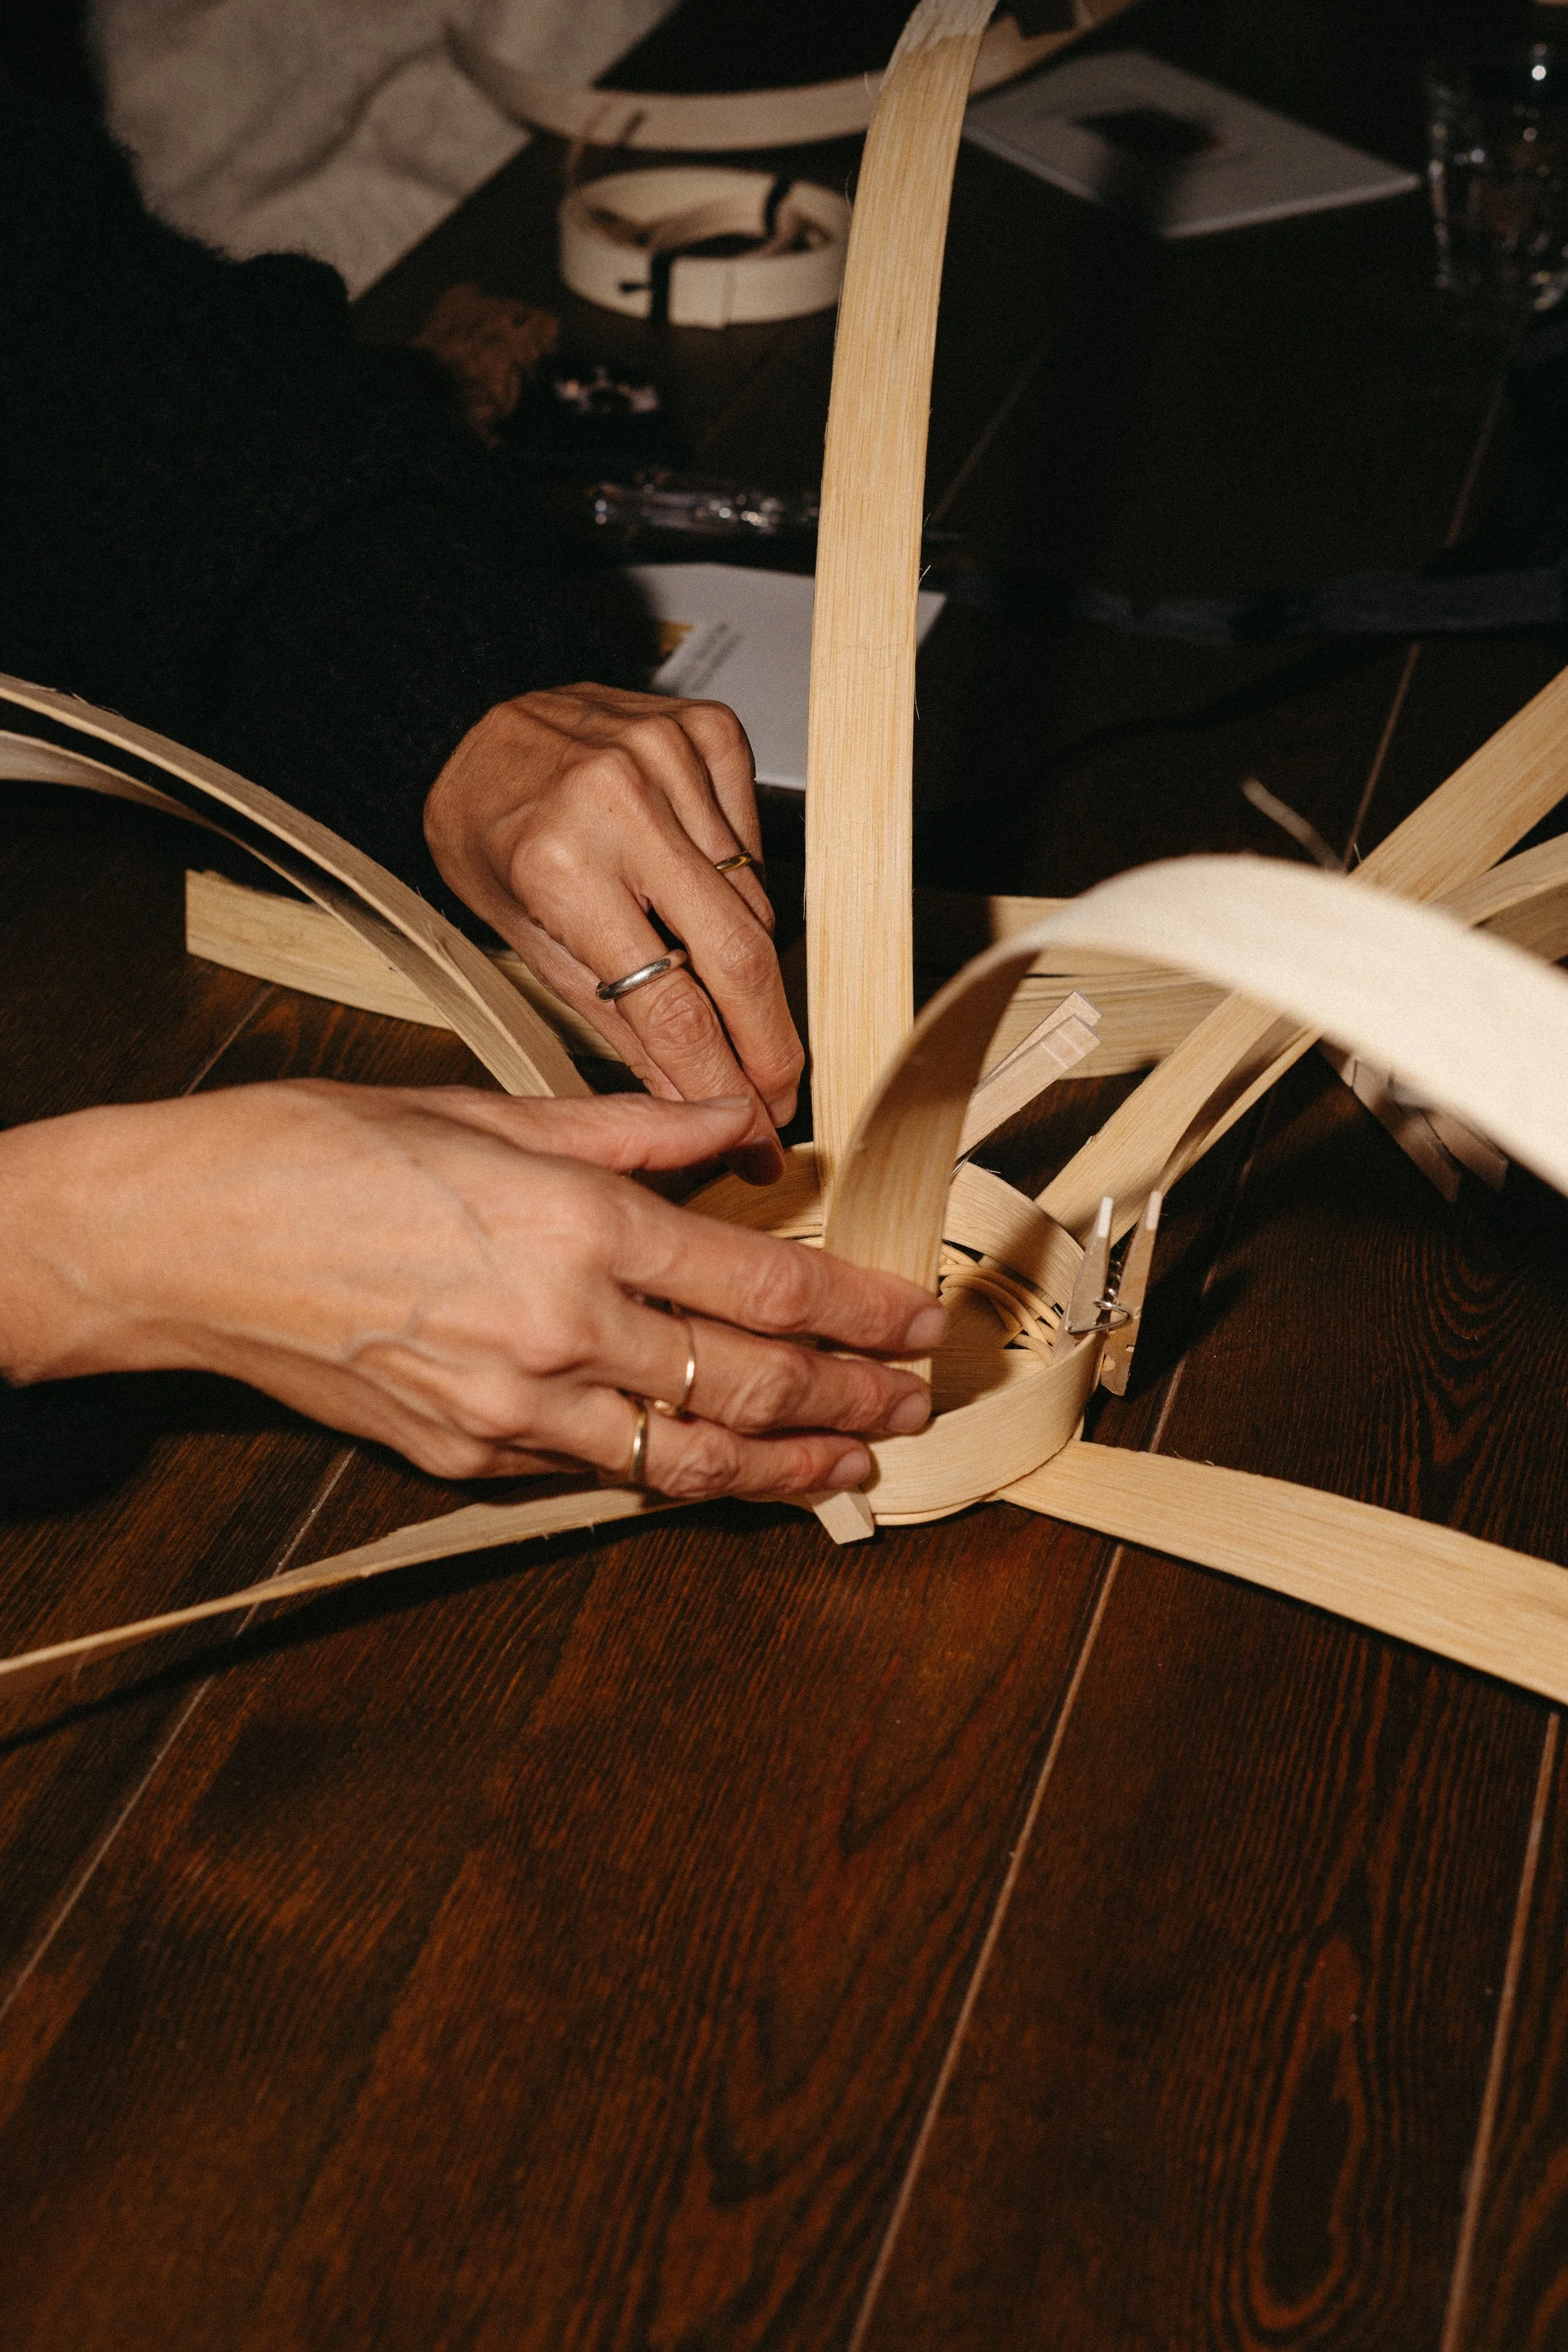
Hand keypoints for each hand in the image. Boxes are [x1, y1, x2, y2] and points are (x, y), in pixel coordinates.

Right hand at [0, 1088, 943, 1496]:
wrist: (181, 1238)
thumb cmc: (319, 1151)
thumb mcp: (485, 1108)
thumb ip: (631, 1130)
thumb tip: (736, 1126)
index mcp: (579, 1224)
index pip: (765, 1283)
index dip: (857, 1312)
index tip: (913, 1322)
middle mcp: (562, 1328)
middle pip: (748, 1383)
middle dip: (850, 1397)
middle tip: (915, 1403)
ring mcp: (512, 1409)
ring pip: (687, 1458)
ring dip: (785, 1465)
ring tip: (855, 1464)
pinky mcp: (465, 1458)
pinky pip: (595, 1472)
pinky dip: (672, 1477)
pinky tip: (718, 1471)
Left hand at [423, 684, 799, 1184]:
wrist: (471, 722)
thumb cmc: (487, 829)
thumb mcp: (524, 939)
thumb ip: (614, 1020)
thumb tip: (690, 1096)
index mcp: (559, 866)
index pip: (672, 1006)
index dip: (723, 1080)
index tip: (753, 1126)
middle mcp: (620, 804)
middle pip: (740, 957)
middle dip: (772, 1044)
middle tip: (781, 1095)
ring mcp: (671, 758)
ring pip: (756, 905)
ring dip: (752, 973)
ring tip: (730, 1005)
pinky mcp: (707, 731)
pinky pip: (753, 843)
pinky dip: (743, 888)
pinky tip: (702, 899)